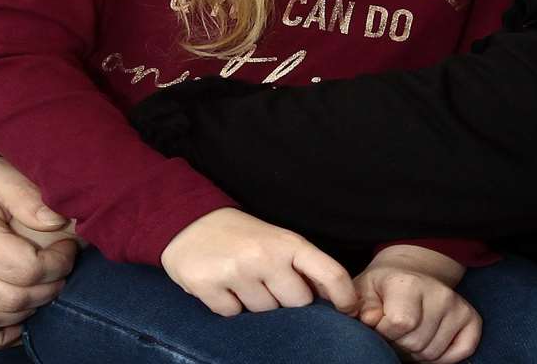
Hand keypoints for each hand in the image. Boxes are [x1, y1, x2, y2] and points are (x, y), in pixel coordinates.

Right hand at [0, 152, 79, 348]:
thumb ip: (26, 195)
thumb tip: (58, 222)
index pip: (24, 269)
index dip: (57, 265)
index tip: (66, 251)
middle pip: (8, 300)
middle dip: (45, 292)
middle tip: (58, 274)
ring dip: (20, 314)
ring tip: (36, 292)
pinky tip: (8, 321)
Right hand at [159, 207, 358, 317]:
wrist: (189, 221)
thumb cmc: (242, 236)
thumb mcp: (277, 241)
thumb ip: (303, 267)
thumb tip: (335, 299)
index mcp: (288, 242)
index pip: (330, 273)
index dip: (345, 297)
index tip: (348, 311)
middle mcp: (264, 256)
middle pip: (297, 303)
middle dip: (287, 300)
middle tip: (269, 283)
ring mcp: (236, 271)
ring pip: (264, 313)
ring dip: (255, 304)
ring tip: (243, 281)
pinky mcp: (208, 286)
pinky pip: (232, 315)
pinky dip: (229, 306)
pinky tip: (223, 286)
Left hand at [354, 245, 480, 363]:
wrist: (408, 275)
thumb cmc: (382, 289)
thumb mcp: (364, 291)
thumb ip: (363, 306)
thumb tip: (370, 320)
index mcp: (410, 283)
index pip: (400, 323)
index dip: (384, 332)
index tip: (379, 323)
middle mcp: (440, 293)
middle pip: (416, 343)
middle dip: (399, 346)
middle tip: (393, 333)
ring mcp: (458, 306)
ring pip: (433, 353)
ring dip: (416, 353)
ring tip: (408, 336)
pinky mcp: (472, 319)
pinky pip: (461, 353)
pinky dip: (442, 359)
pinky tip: (428, 342)